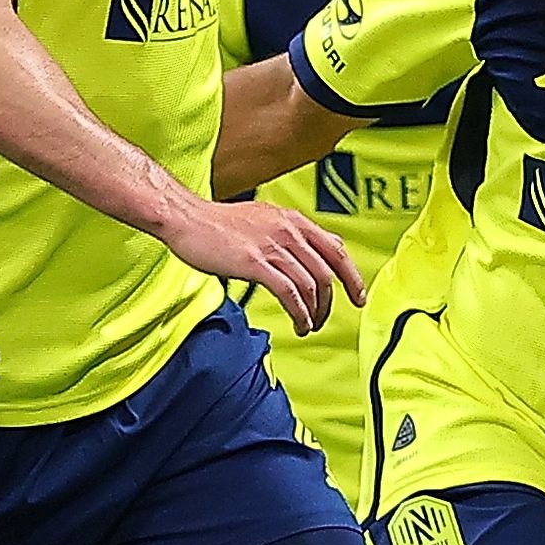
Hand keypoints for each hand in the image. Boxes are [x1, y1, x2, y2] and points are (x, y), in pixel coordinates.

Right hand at [167, 197, 363, 333]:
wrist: (187, 218)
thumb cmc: (219, 223)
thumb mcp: (264, 219)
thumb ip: (290, 233)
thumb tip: (313, 249)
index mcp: (293, 220)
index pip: (336, 249)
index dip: (352, 277)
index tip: (357, 296)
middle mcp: (288, 231)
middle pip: (327, 273)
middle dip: (330, 302)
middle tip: (324, 319)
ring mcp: (272, 246)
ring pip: (310, 286)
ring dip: (314, 312)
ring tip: (308, 326)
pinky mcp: (255, 263)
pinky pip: (289, 294)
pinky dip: (300, 313)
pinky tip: (298, 323)